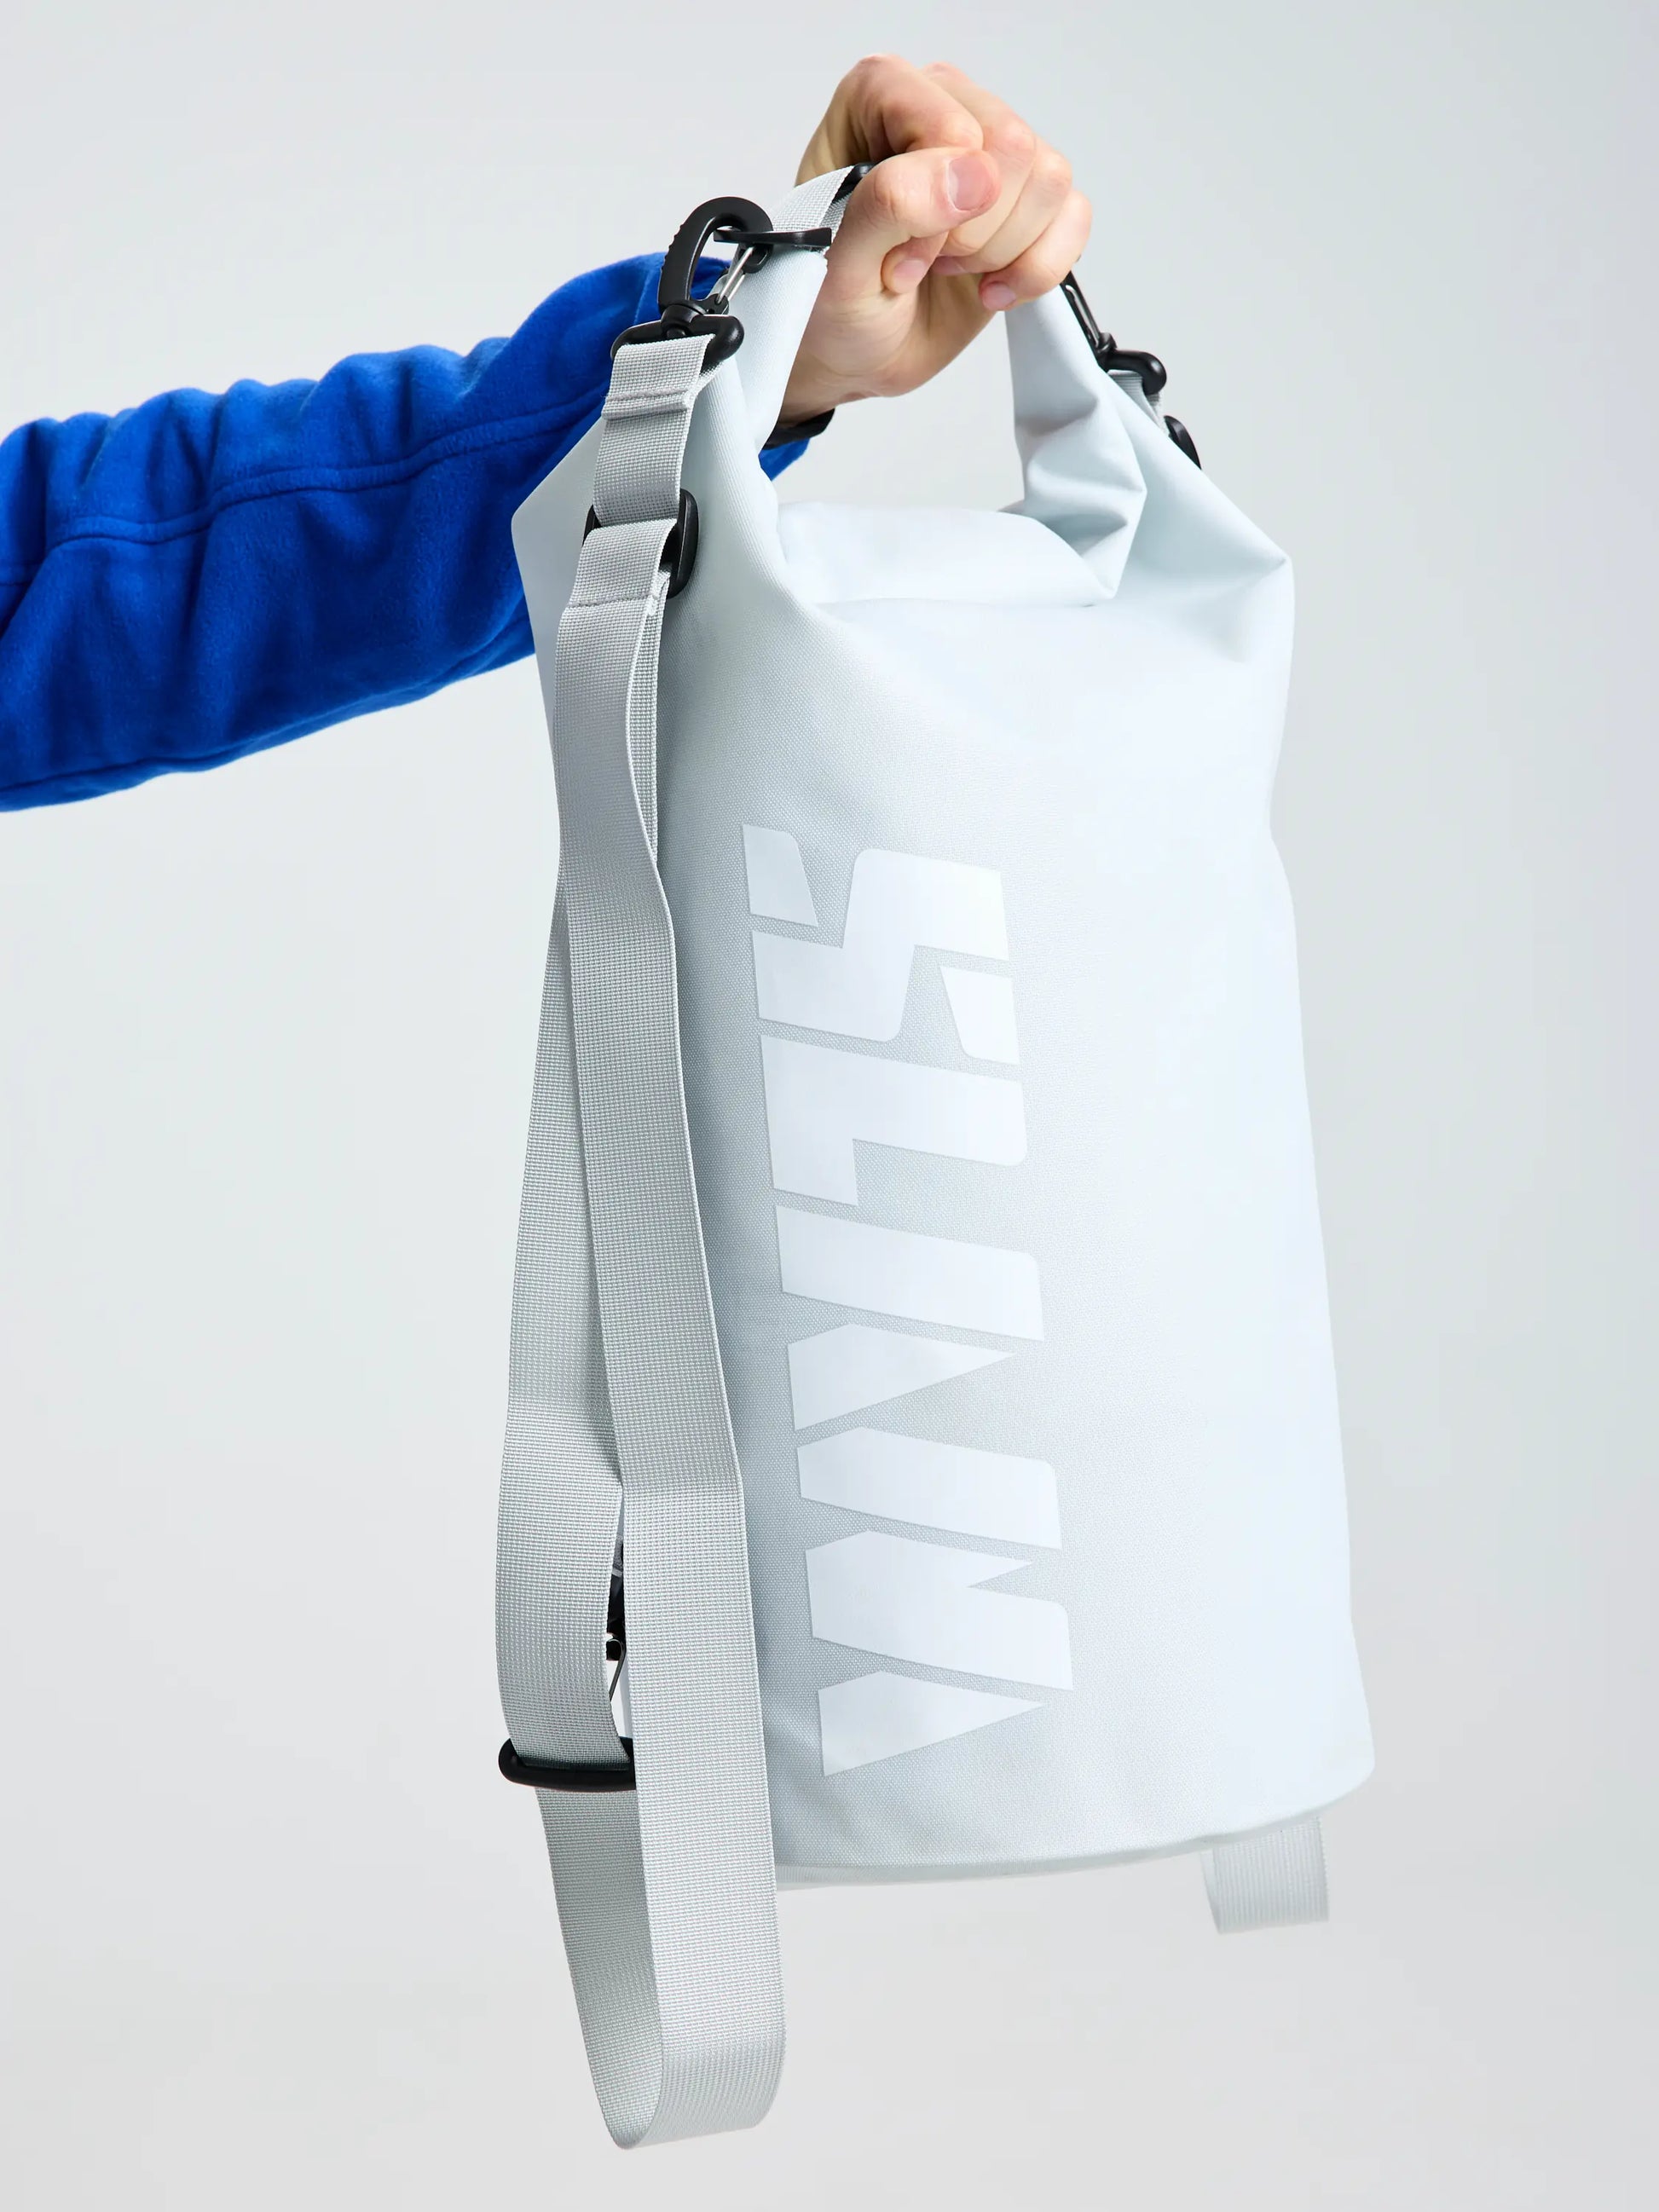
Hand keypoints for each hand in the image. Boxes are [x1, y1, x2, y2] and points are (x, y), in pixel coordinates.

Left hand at [780, 56, 1090, 429]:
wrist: (855, 352)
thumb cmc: (831, 304)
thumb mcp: (837, 268)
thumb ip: (890, 206)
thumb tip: (971, 175)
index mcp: (881, 94)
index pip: (955, 128)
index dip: (935, 207)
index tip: (897, 255)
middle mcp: (943, 106)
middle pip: (1013, 146)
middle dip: (973, 230)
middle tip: (925, 263)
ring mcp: (991, 151)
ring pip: (1050, 179)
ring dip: (1003, 249)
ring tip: (949, 269)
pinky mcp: (1029, 202)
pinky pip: (1074, 217)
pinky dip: (1037, 270)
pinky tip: (990, 287)